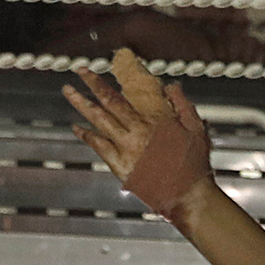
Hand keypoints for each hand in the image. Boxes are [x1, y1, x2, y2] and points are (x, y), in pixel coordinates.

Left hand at [63, 49, 214, 216]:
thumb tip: (171, 86)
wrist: (187, 193)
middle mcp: (135, 131)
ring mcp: (125, 148)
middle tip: (78, 71)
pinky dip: (86, 135)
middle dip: (90, 85)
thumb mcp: (195, 128)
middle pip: (106, 103)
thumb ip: (183, 105)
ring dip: (81, 104)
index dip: (101, 82)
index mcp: (151, 120)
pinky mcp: (120, 165)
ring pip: (98, 121)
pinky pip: (98, 146)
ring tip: (69, 91)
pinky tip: (77, 127)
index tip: (90, 71)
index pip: (120, 96)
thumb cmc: (193, 162)